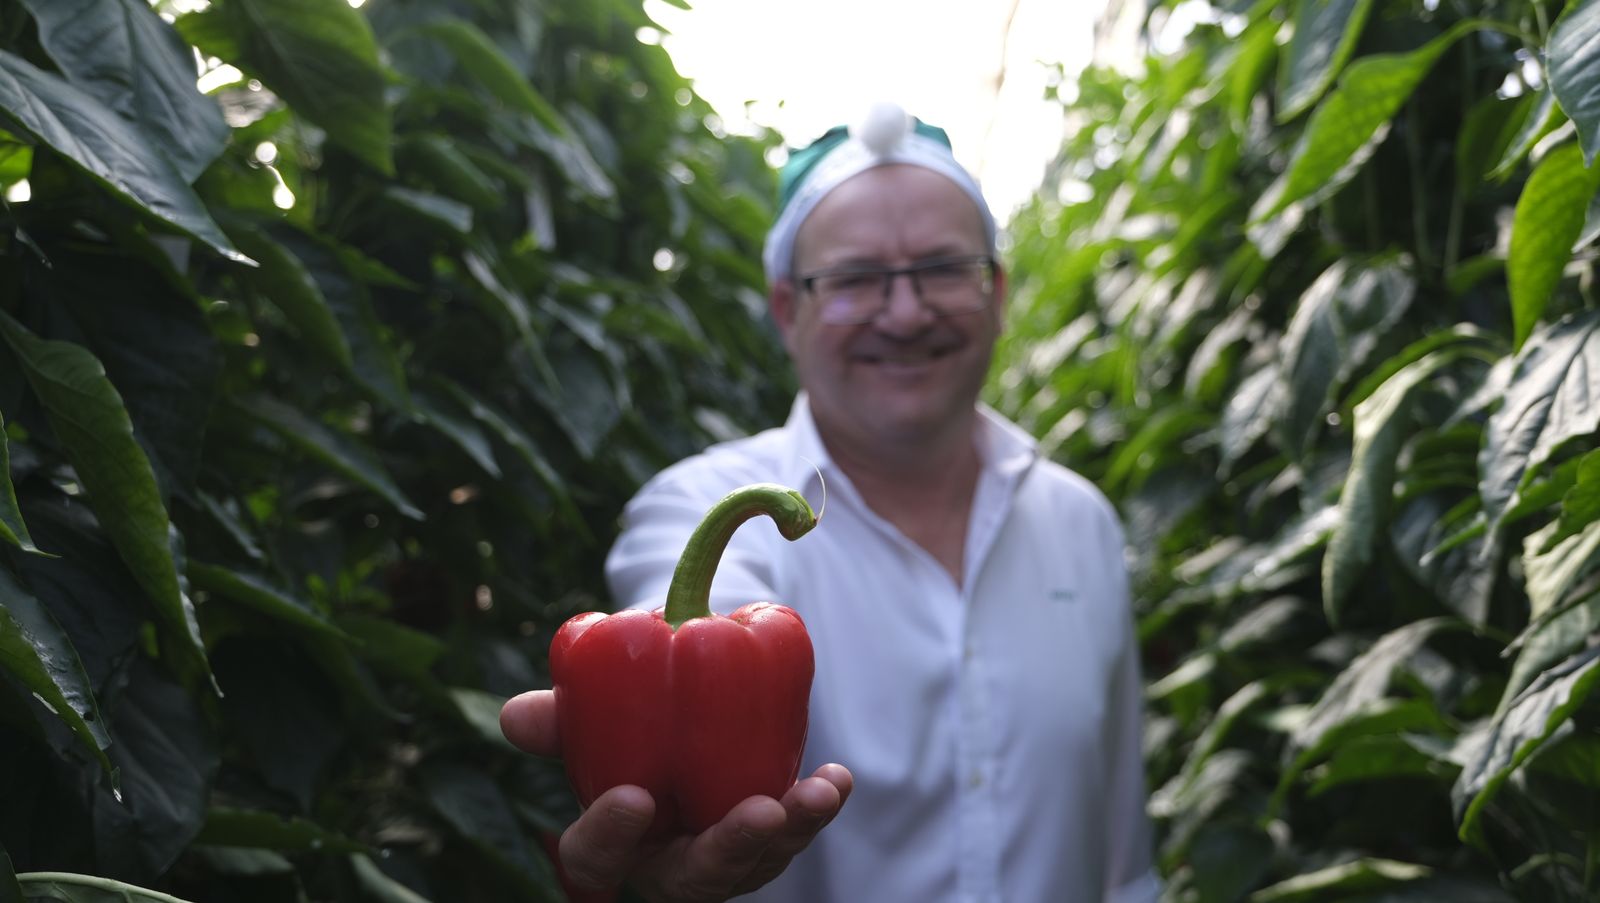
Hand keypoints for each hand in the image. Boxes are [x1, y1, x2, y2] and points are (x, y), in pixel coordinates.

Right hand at [501, 690, 851, 901]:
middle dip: (728, 852)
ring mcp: (724, 858)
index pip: (595, 859)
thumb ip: (560, 718)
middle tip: (757, 815)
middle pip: (694, 879)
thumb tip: (515, 718)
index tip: (636, 796)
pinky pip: (795, 834)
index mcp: (614, 842)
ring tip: (813, 795)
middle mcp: (668, 864)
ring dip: (790, 832)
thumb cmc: (625, 723)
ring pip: (755, 865)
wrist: (683, 706)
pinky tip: (835, 780)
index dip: (610, 835)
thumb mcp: (591, 716)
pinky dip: (818, 808)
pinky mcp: (769, 840)